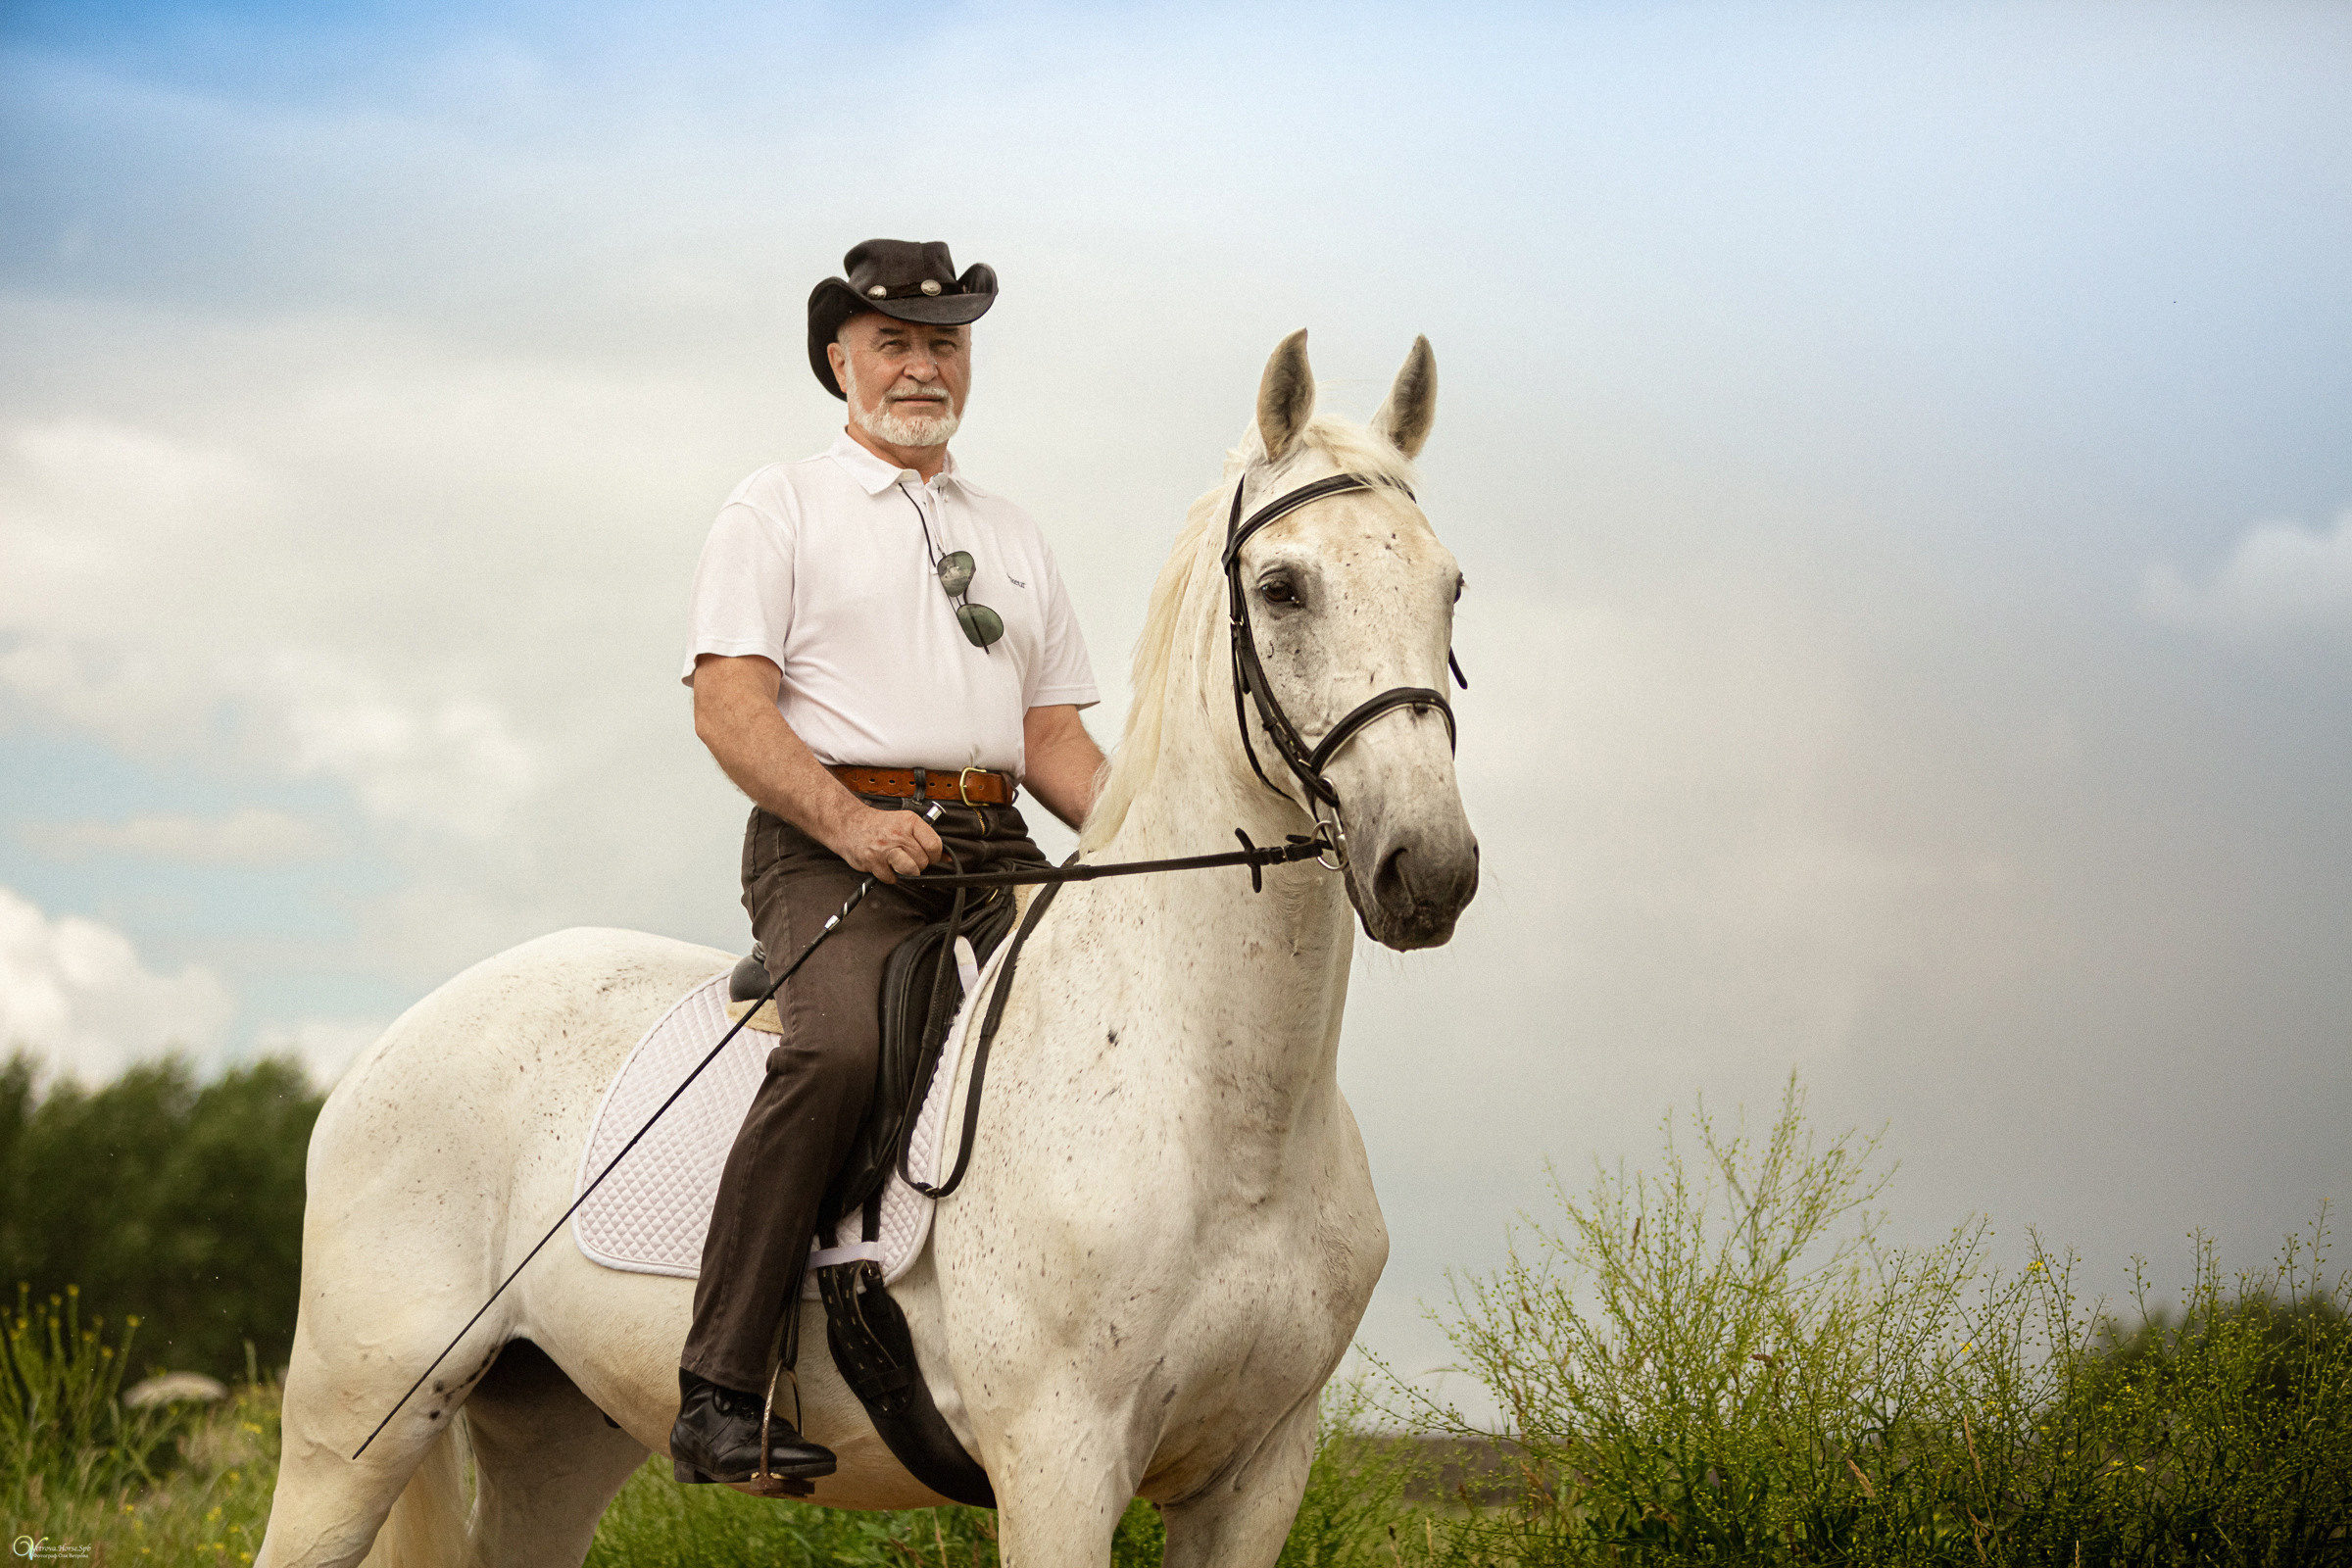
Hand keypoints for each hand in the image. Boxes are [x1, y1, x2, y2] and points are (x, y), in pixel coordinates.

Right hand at [826, 803, 944, 882]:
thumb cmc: (879, 825)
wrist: (849, 824)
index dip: (935, 855)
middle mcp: (898, 834)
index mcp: (909, 822)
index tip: (929, 856)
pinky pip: (891, 878)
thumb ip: (925, 839)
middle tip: (907, 857)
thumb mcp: (905, 823)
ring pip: (911, 871)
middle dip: (918, 864)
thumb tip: (946, 858)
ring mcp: (885, 848)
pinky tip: (884, 864)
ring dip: (907, 872)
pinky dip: (889, 875)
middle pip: (923, 861)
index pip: (934, 845)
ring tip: (898, 863)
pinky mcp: (873, 861)